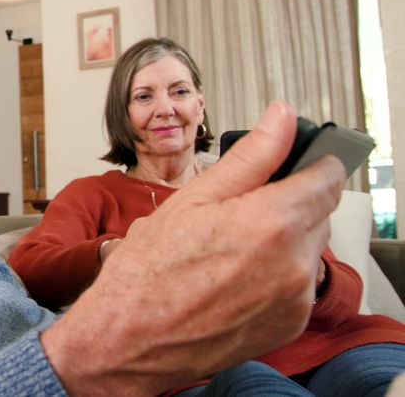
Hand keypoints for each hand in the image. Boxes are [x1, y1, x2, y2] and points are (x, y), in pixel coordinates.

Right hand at [40, 101, 345, 395]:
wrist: (130, 338)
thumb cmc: (147, 272)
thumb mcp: (192, 198)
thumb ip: (249, 157)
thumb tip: (279, 118)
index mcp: (271, 222)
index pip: (326, 177)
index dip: (308, 164)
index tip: (289, 165)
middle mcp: (294, 263)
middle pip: (317, 212)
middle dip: (287, 203)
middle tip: (238, 211)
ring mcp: (295, 298)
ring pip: (308, 249)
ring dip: (283, 240)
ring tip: (229, 248)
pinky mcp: (290, 324)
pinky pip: (298, 284)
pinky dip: (276, 274)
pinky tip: (234, 276)